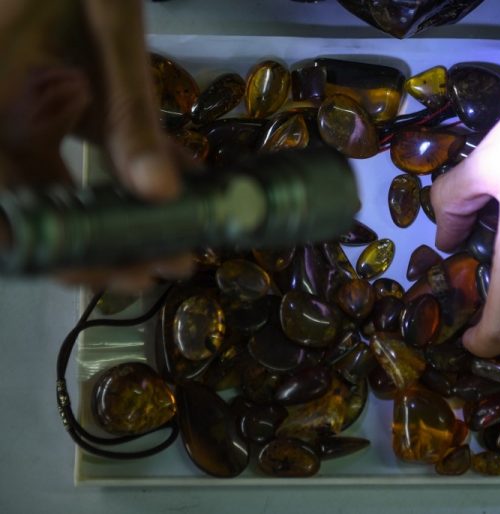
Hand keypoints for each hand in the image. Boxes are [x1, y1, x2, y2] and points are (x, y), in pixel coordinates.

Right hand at [0, 0, 192, 289]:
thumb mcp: (107, 28)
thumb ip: (128, 112)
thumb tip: (164, 195)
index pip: (12, 207)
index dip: (61, 252)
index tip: (123, 275)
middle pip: (36, 205)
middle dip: (105, 240)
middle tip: (170, 263)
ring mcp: (13, 106)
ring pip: (57, 180)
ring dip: (118, 209)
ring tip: (181, 232)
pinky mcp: (40, 93)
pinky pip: (75, 143)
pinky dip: (123, 164)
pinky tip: (175, 178)